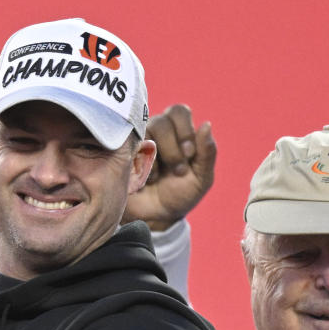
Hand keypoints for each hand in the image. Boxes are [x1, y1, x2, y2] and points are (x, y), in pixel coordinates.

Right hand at [123, 104, 214, 230]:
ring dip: (157, 160)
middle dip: (173, 149)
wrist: (156, 218)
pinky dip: (141, 168)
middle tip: (178, 170)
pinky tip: (145, 181)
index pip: (178, 111)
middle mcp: (155, 131)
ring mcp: (136, 142)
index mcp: (177, 132)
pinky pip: (129, 151)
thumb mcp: (201, 178)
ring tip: (159, 178)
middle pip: (161, 122)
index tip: (189, 153)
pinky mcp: (121, 155)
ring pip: (144, 136)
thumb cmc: (180, 195)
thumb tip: (206, 124)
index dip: (184, 130)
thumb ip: (207, 153)